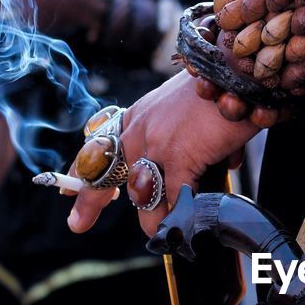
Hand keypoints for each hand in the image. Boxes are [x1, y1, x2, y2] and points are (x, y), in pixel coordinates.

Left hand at [66, 71, 261, 236]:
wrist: (237, 69)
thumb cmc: (224, 88)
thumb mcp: (192, 107)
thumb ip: (192, 137)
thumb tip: (216, 164)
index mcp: (140, 115)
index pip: (101, 145)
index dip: (82, 169)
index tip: (67, 189)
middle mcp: (140, 129)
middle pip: (107, 174)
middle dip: (91, 203)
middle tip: (76, 225)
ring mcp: (156, 143)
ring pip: (143, 195)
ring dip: (153, 220)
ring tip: (163, 235)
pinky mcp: (179, 157)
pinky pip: (175, 200)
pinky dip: (181, 217)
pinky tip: (185, 229)